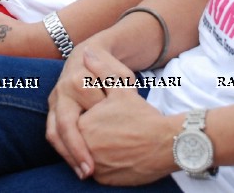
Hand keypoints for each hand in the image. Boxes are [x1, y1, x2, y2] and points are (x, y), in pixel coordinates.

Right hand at [46, 39, 115, 179]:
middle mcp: (63, 90)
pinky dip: (64, 151)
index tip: (112, 145)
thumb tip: (129, 110)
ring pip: (54, 132)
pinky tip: (77, 165)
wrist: (87, 54)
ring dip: (68, 155)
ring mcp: (54, 101)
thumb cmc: (110, 69)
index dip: (103, 125)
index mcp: (80, 78)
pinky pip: (52, 134)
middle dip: (77, 148)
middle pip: (66, 123)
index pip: (91, 107)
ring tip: (84, 173)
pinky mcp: (51, 111)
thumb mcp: (122, 76)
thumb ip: (124, 90)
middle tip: (91, 170)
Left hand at [48, 46, 175, 183]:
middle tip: (90, 132)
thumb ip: (101, 70)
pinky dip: (98, 164)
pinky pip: (96, 172)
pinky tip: (111, 153)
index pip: (66, 125)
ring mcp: (95, 167)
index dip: (75, 118)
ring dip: (86, 152)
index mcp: (83, 125)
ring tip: (100, 142)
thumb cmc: (142, 115)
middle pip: (72, 143)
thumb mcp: (121, 87)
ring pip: (83, 158)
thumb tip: (87, 53)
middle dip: (74, 139)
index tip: (83, 115)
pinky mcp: (106, 180)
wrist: (166, 143)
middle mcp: (84, 149)